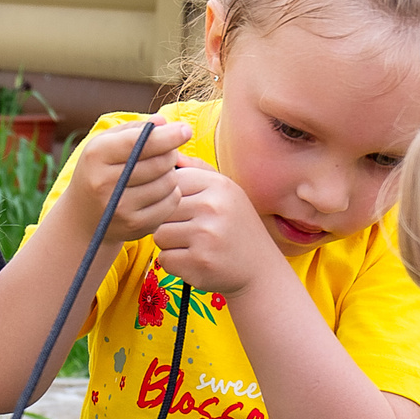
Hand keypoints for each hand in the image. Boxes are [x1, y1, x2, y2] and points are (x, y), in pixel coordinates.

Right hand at [62, 118, 191, 245]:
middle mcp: (104, 182)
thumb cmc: (101, 171)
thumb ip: (134, 129)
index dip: (168, 135)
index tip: (185, 129)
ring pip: (168, 182)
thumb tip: (163, 122)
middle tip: (167, 154)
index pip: (140, 142)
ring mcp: (120, 207)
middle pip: (159, 162)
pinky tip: (159, 192)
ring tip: (159, 173)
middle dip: (170, 154)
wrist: (85, 218)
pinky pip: (171, 203)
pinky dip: (171, 194)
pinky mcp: (135, 226)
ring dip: (171, 174)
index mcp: (96, 155)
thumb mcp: (107, 144)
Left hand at [151, 159, 285, 298]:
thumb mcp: (226, 191)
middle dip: (169, 222)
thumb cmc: (236, 227)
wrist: (260, 268)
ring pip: (159, 236)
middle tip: (191, 231)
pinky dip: (176, 264)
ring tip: (194, 246)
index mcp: (218, 185)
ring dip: (170, 244)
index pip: (170, 183)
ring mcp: (206, 236)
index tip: (186, 210)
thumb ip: (197, 169)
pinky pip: (165, 259)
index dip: (170, 199)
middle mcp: (213, 207)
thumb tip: (168, 151)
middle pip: (161, 210)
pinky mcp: (199, 263)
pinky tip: (196, 261)